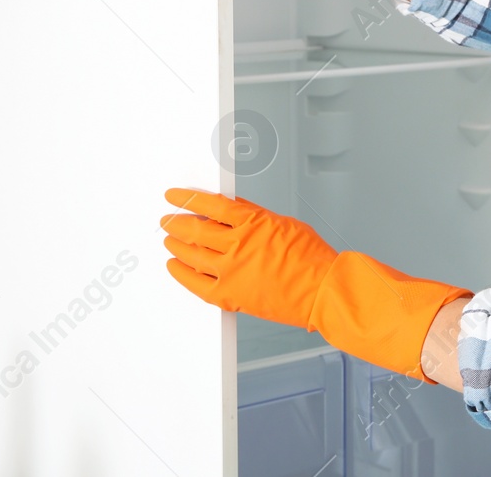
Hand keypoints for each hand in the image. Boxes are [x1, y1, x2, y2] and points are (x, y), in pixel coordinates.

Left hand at [162, 187, 335, 328]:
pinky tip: (175, 267)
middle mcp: (238, 245)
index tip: (175, 196)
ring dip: (176, 246)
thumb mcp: (283, 223)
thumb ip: (254, 215)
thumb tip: (232, 207)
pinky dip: (182, 274)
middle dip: (176, 222)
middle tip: (167, 220)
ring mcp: (232, 271)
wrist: (323, 290)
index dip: (188, 199)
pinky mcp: (231, 295)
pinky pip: (197, 284)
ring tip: (169, 241)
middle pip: (196, 230)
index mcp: (252, 223)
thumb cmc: (311, 259)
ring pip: (192, 255)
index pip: (210, 205)